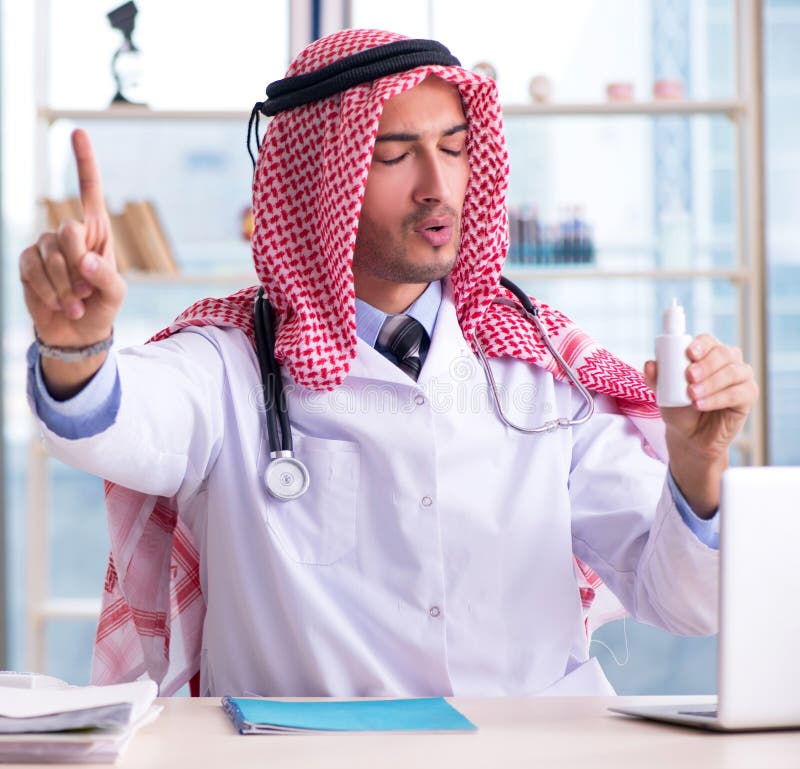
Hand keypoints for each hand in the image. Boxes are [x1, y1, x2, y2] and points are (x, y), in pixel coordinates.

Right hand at [19, 129, 126, 397]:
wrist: (76, 332)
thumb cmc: (101, 308)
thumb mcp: (115, 295)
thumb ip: (105, 276)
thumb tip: (84, 260)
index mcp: (97, 232)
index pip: (89, 191)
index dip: (84, 162)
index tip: (77, 130)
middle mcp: (69, 233)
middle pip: (68, 231)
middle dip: (79, 266)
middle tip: (87, 291)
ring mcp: (45, 246)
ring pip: (50, 254)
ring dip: (65, 287)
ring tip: (76, 303)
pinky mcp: (27, 262)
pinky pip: (32, 270)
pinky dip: (49, 291)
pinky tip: (60, 305)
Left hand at [644, 334, 758, 515]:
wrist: (688, 441)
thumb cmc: (675, 413)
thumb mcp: (659, 395)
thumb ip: (654, 378)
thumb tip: (650, 363)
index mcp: (701, 357)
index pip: (705, 340)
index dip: (699, 342)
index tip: (687, 351)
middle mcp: (723, 364)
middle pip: (723, 352)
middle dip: (704, 364)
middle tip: (688, 378)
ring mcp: (737, 380)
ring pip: (733, 370)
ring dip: (711, 381)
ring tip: (693, 396)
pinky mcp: (744, 399)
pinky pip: (740, 391)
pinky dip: (721, 395)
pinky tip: (704, 403)